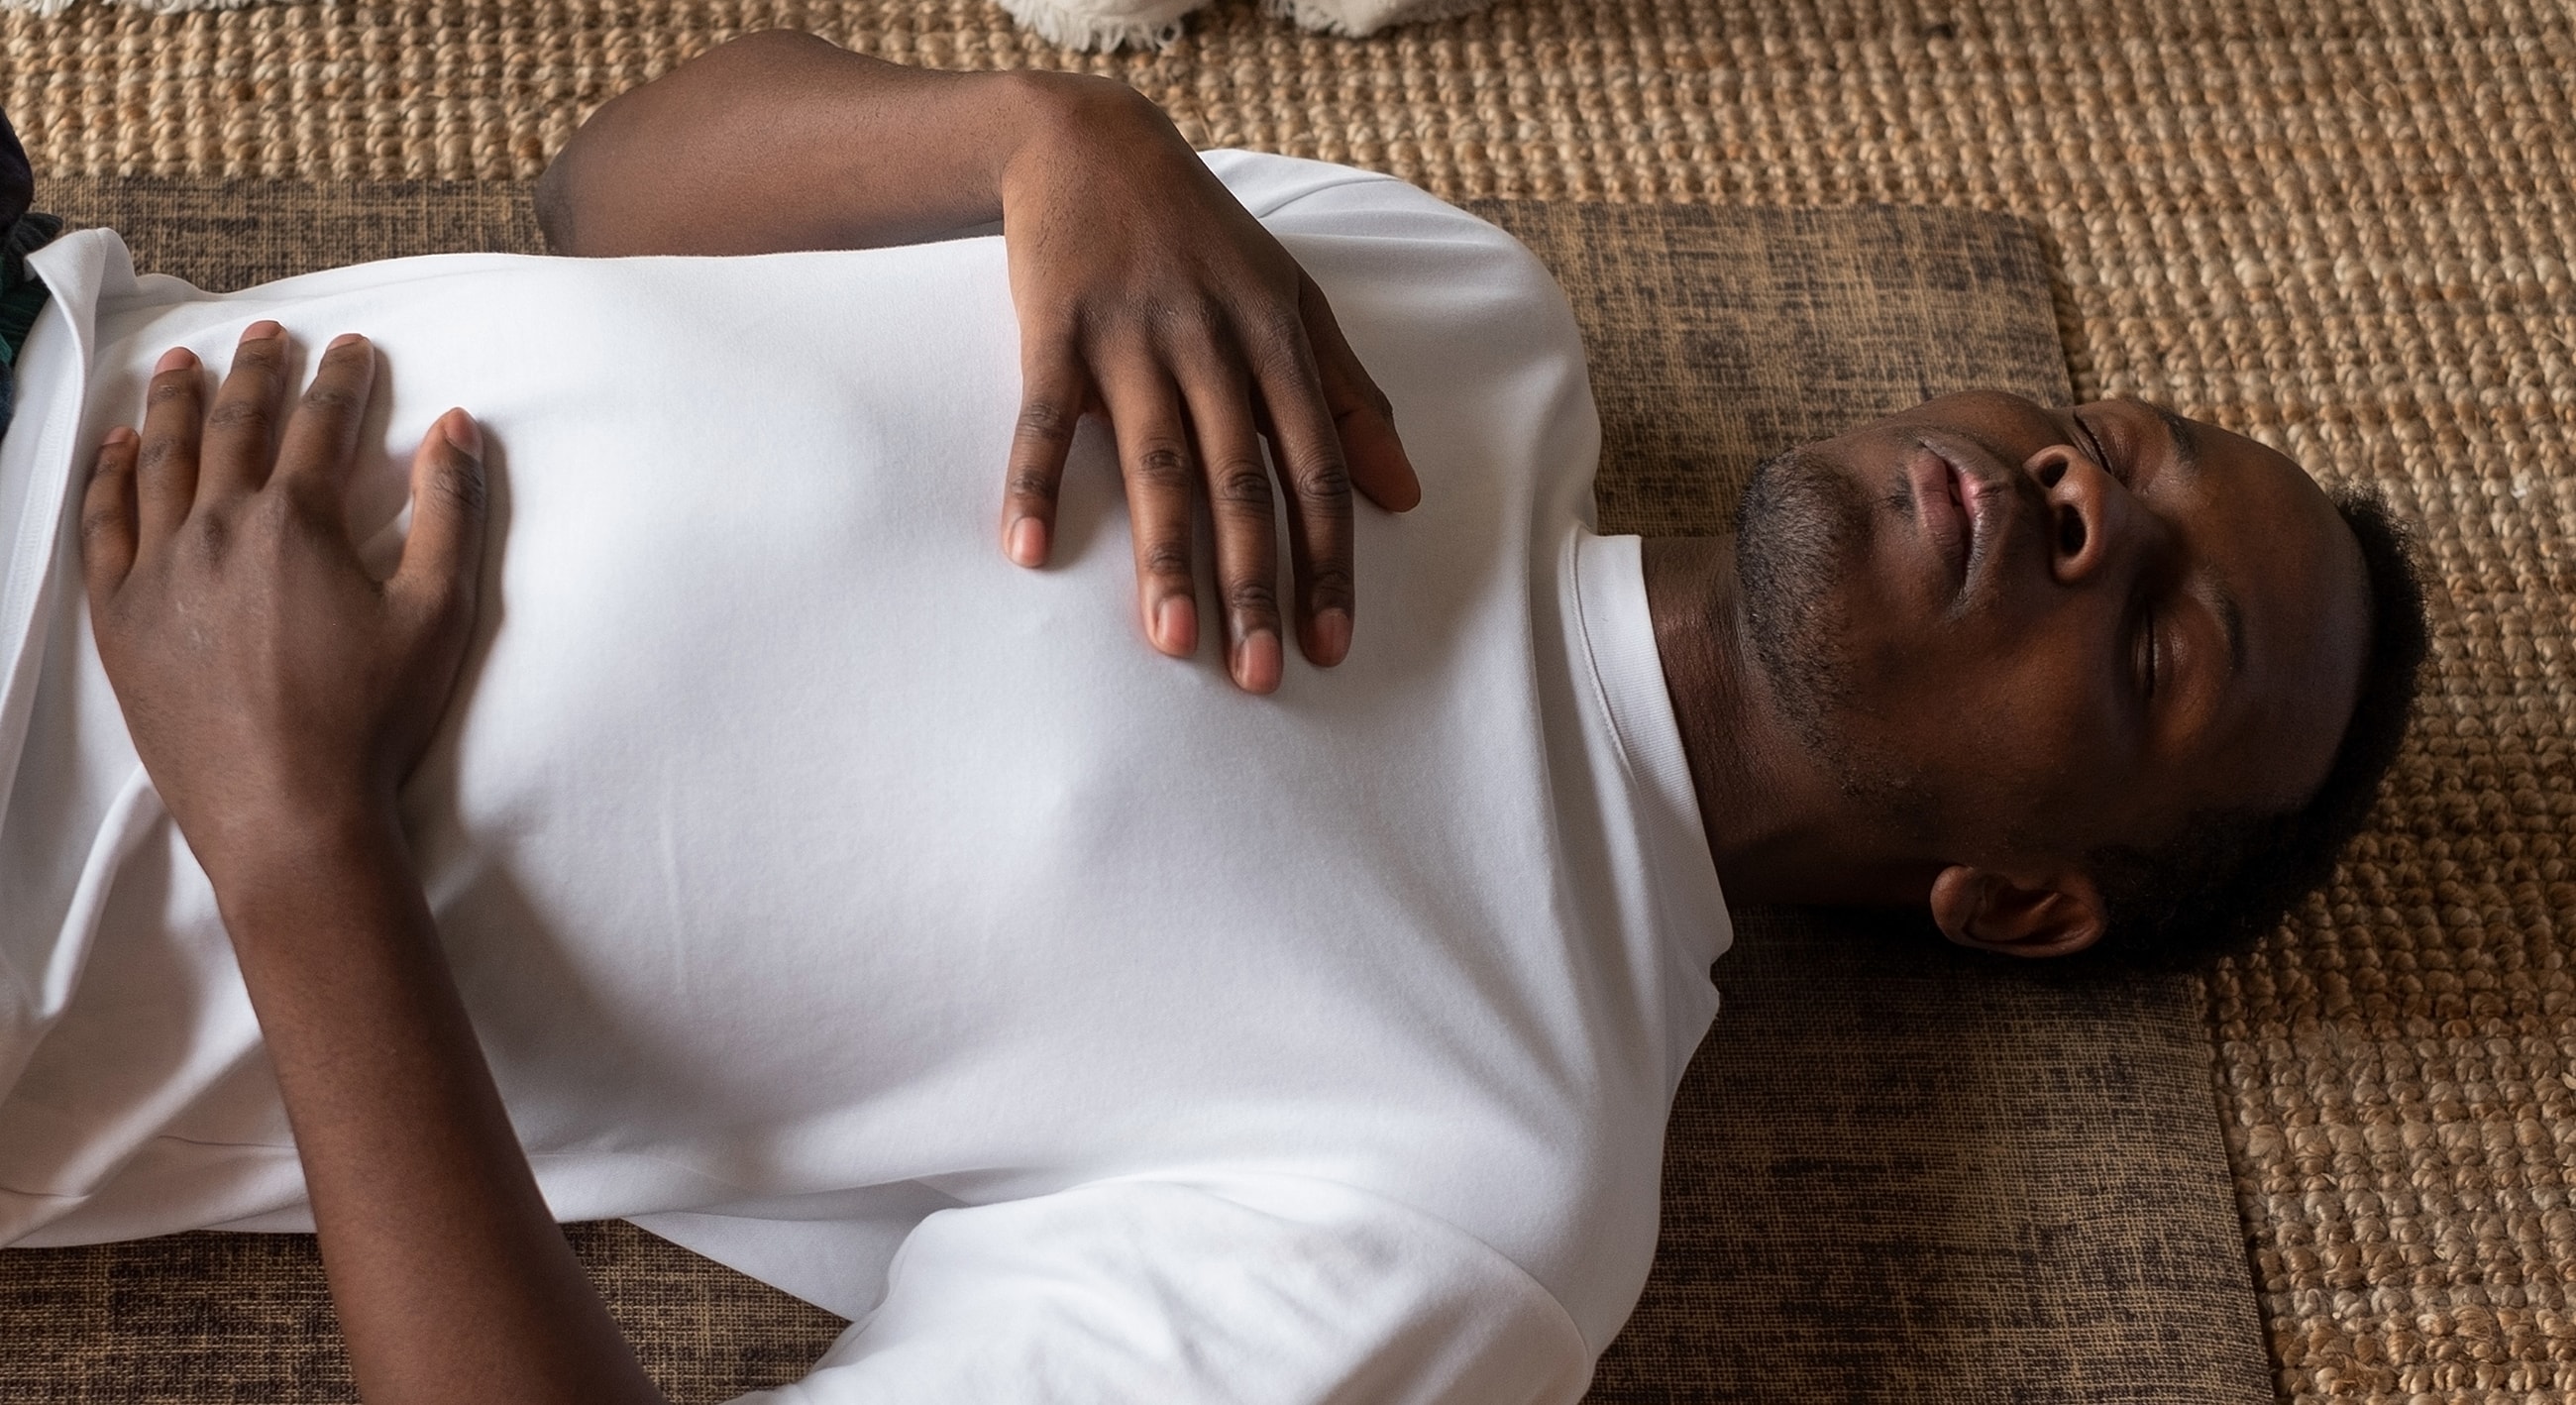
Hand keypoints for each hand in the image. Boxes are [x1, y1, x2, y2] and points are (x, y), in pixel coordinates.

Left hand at [81, 322, 487, 881]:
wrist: (288, 814)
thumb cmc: (372, 721)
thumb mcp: (439, 614)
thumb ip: (451, 512)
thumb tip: (457, 427)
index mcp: (298, 521)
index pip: (322, 423)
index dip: (342, 378)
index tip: (352, 345)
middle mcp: (218, 527)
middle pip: (235, 425)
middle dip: (256, 371)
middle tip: (268, 335)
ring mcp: (158, 569)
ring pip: (159, 459)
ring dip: (173, 402)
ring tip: (181, 362)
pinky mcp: (120, 616)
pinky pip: (103, 524)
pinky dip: (109, 475)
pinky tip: (117, 447)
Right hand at [995, 78, 1420, 693]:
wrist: (1087, 143)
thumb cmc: (1203, 237)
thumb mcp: (1295, 300)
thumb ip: (1351, 396)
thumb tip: (1406, 495)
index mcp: (1277, 343)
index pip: (1314, 470)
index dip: (1327, 559)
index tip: (1331, 641)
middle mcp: (1212, 345)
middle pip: (1243, 483)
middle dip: (1255, 583)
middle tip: (1259, 675)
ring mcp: (1132, 338)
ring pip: (1157, 463)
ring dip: (1166, 557)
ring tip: (1174, 644)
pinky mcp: (1054, 331)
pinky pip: (1045, 419)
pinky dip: (1036, 483)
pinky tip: (1031, 553)